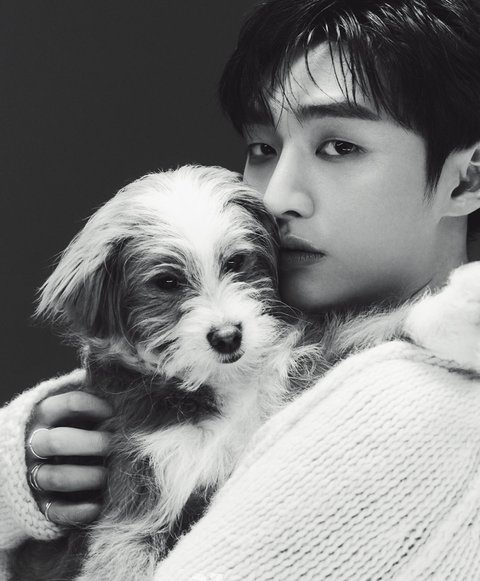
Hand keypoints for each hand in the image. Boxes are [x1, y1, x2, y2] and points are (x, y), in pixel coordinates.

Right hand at [25, 391, 112, 526]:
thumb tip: (128, 393)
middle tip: (116, 446)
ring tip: (110, 475)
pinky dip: (78, 510)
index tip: (118, 413)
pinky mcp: (40, 504)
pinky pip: (55, 510)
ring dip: (88, 477)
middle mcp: (35, 444)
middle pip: (57, 442)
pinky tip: (98, 505)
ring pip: (56, 477)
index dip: (98, 407)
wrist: (43, 460)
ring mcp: (35, 475)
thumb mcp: (80, 410)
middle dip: (93, 444)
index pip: (71, 403)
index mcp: (46, 414)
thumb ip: (97, 402)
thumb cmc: (76, 426)